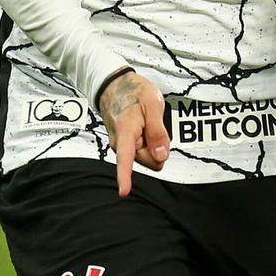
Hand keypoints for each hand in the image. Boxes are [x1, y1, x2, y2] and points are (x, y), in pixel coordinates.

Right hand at [98, 69, 169, 195]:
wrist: (114, 83)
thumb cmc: (133, 90)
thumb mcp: (153, 104)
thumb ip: (158, 131)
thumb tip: (161, 156)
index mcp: (126, 132)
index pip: (125, 158)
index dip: (125, 176)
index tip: (124, 192)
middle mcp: (119, 142)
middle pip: (146, 161)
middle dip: (156, 149)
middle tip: (155, 125)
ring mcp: (120, 144)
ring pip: (144, 156)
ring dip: (151, 144)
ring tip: (147, 123)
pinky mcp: (122, 144)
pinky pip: (139, 150)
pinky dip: (146, 141)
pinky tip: (144, 127)